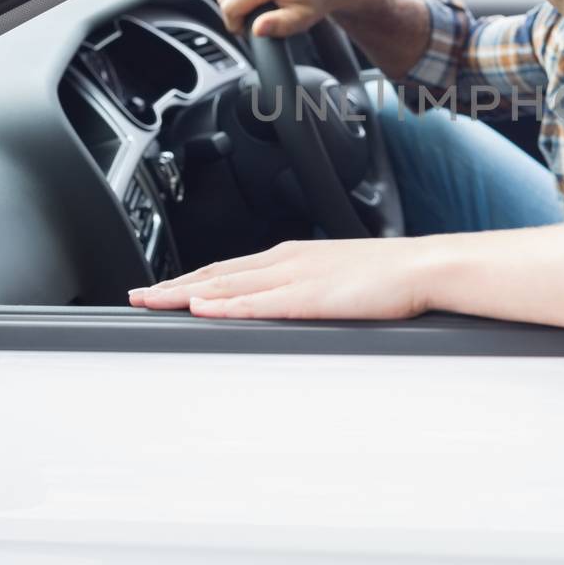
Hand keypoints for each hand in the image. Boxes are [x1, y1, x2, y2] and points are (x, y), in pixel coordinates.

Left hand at [128, 238, 435, 319]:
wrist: (425, 267)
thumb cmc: (392, 277)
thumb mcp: (339, 279)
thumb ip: (310, 290)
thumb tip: (291, 307)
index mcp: (293, 256)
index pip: (230, 268)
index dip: (192, 279)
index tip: (163, 288)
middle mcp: (287, 260)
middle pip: (217, 274)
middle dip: (174, 286)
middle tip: (138, 297)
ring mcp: (296, 276)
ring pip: (227, 284)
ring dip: (185, 293)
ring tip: (153, 302)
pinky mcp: (310, 296)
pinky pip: (258, 302)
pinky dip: (225, 304)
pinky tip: (201, 309)